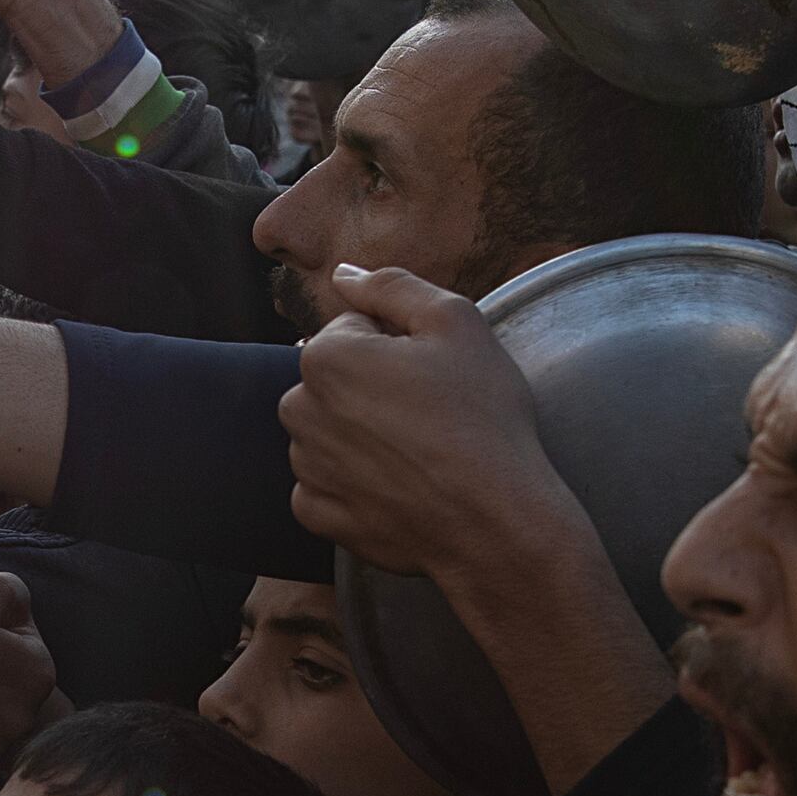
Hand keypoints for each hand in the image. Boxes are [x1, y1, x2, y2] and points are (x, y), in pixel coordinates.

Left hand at [283, 265, 564, 584]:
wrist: (496, 521)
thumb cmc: (483, 417)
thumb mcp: (456, 322)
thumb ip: (392, 285)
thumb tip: (343, 274)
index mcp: (325, 356)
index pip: (354, 328)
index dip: (399, 344)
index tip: (435, 373)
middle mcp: (300, 410)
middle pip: (335, 380)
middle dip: (372, 386)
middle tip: (431, 413)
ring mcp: (307, 467)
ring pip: (328, 431)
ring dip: (362, 435)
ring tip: (419, 451)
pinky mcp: (320, 515)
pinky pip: (326, 486)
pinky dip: (354, 484)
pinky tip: (398, 486)